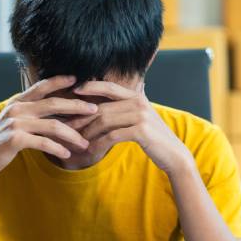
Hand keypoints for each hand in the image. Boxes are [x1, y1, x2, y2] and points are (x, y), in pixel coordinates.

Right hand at [0, 75, 97, 180]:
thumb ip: (30, 113)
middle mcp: (17, 109)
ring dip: (72, 134)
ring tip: (84, 143)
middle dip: (77, 106)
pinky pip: (44, 142)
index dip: (60, 80)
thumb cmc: (0, 141)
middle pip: (54, 103)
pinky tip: (67, 154)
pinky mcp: (16, 139)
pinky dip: (58, 148)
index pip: (42, 86)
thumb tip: (54, 109)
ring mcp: (16, 123)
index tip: (78, 78)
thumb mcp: (14, 122)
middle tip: (95, 109)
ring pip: (53, 125)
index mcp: (17, 101)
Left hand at [70, 81, 193, 174]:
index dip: (90, 87)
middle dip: (82, 117)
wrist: (173, 154)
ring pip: (105, 121)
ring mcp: (140, 115)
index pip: (109, 87)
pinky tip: (90, 150)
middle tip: (66, 125)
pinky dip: (99, 144)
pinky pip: (112, 136)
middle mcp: (138, 102)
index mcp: (136, 96)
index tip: (73, 90)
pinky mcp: (141, 131)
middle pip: (102, 107)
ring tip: (76, 140)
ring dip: (88, 132)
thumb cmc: (153, 138)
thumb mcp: (140, 119)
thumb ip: (124, 109)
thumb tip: (101, 107)